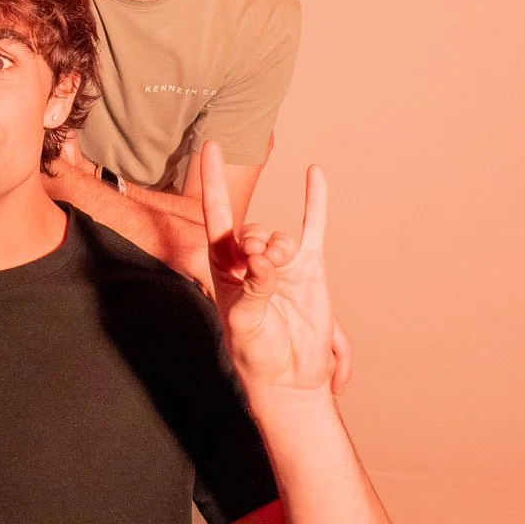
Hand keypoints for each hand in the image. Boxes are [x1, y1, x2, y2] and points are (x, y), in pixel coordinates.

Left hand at [200, 141, 352, 397]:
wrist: (290, 377)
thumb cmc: (257, 354)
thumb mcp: (244, 326)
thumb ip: (252, 292)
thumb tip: (264, 262)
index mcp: (224, 269)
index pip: (216, 217)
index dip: (212, 182)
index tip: (210, 146)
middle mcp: (251, 260)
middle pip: (251, 230)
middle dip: (256, 243)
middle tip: (261, 267)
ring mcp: (281, 262)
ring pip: (281, 237)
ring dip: (281, 249)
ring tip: (279, 273)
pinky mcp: (309, 268)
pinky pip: (313, 227)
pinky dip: (315, 201)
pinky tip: (314, 173)